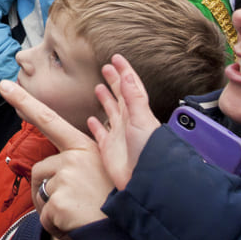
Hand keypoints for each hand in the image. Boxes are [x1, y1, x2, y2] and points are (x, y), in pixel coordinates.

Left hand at [0, 80, 111, 238]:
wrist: (128, 234)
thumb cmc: (114, 204)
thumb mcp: (100, 173)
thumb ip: (76, 163)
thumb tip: (51, 167)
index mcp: (84, 147)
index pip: (48, 120)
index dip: (24, 101)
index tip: (3, 85)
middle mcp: (74, 158)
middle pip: (39, 171)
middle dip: (47, 191)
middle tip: (73, 206)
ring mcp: (66, 178)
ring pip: (40, 195)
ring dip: (52, 210)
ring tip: (78, 215)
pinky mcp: (59, 202)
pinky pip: (44, 217)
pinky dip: (55, 227)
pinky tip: (75, 226)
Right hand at [87, 55, 161, 190]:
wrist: (145, 181)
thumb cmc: (149, 152)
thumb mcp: (142, 119)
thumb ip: (134, 97)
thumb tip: (127, 74)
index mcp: (138, 113)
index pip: (131, 87)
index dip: (125, 72)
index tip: (117, 58)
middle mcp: (129, 122)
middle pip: (121, 96)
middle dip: (115, 81)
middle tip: (106, 67)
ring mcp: (119, 136)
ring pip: (111, 112)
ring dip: (106, 100)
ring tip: (98, 88)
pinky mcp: (109, 149)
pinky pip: (101, 134)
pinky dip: (96, 126)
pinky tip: (92, 119)